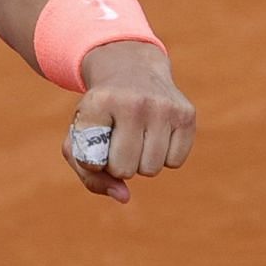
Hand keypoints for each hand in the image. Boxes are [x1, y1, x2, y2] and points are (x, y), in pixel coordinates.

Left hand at [62, 41, 195, 203]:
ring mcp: (163, 107)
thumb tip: (124, 197)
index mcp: (98, 103)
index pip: (92, 161)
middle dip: (118, 164)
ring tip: (135, 136)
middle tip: (116, 140)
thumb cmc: (101, 111)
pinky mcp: (186, 114)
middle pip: (124, 170)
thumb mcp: (79, 134)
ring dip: (141, 162)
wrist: (131, 68)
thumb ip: (88, 172)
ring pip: (151, 169)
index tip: (94, 141)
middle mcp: (132, 102)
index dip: (92, 160)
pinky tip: (155, 133)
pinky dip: (164, 157)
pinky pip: (175, 162)